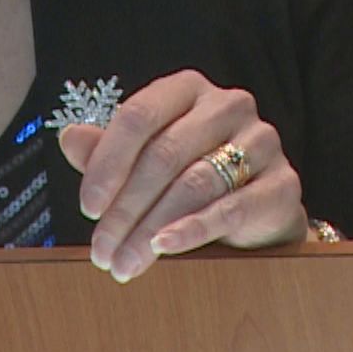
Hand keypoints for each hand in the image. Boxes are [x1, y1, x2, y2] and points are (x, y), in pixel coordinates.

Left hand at [56, 69, 305, 282]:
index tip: (87, 207)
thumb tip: (68, 138)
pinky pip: (230, 208)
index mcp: (186, 89)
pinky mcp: (283, 183)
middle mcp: (227, 105)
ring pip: (192, 185)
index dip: (107, 162)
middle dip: (125, 209)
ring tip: (124, 262)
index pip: (138, 116)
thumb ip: (106, 149)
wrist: (258, 206)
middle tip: (101, 250)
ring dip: (150, 228)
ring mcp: (262, 141)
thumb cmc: (190, 172)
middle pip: (162, 156)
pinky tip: (164, 248)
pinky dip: (192, 231)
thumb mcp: (145, 158)